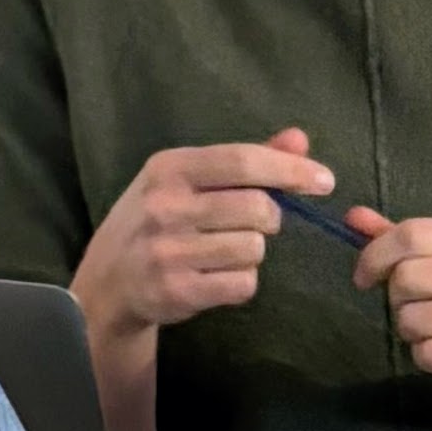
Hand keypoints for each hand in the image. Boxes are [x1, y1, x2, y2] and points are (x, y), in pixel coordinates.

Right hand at [73, 128, 329, 343]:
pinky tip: (217, 277)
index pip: (243, 160)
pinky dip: (242, 282)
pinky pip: (243, 284)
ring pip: (254, 248)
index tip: (324, 181)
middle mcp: (164, 206)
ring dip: (252, 252)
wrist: (107, 280)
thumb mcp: (187, 179)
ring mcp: (168, 251)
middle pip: (258, 208)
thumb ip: (245, 160)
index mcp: (169, 167)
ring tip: (224, 251)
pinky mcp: (177, 291)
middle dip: (270, 218)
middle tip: (251, 224)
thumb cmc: (156, 220)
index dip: (291, 169)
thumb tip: (299, 140)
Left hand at [349, 206, 431, 407]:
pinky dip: (424, 357)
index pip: (412, 234)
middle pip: (406, 277)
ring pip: (411, 319)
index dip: (375, 255)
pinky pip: (427, 353)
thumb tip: (353, 216)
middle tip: (415, 307)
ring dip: (409, 330)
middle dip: (396, 299)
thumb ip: (401, 240)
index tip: (364, 278)